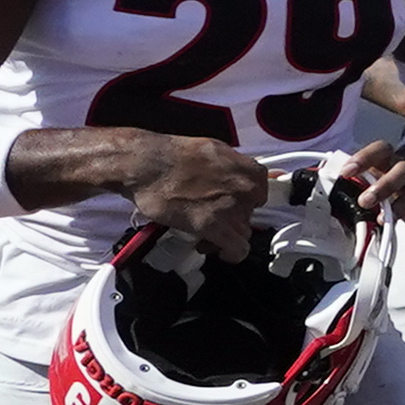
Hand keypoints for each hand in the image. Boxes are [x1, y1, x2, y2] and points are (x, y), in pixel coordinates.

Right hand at [111, 133, 269, 253]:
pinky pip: (237, 250)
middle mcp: (246, 189)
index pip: (260, 195)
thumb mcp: (214, 151)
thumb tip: (245, 177)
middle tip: (210, 219)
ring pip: (242, 234)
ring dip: (226, 236)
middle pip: (249, 215)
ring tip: (204, 233)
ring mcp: (233, 208)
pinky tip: (218, 251)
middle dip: (231, 219)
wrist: (144, 164)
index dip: (242, 203)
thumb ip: (233, 167)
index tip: (230, 206)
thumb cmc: (171, 155)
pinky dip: (230, 254)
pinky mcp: (215, 227)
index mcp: (249, 170)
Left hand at [333, 129, 404, 230]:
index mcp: (391, 158)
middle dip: (384, 187)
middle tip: (365, 201)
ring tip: (384, 219)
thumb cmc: (391, 176)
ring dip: (402, 206)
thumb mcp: (376, 170)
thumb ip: (358, 178)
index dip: (363, 159)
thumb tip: (329, 185)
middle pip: (403, 170)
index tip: (345, 172)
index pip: (381, 150)